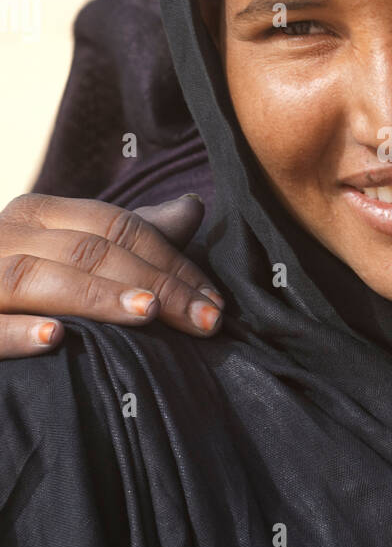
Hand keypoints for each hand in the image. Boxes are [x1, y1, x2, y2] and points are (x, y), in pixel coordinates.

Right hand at [0, 193, 223, 359]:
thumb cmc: (20, 293)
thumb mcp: (72, 256)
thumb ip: (128, 237)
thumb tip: (192, 207)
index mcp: (36, 216)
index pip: (116, 227)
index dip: (172, 260)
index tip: (215, 303)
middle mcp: (4, 236)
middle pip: (87, 250)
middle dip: (154, 284)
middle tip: (205, 321)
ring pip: (35, 278)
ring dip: (94, 296)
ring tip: (148, 314)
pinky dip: (16, 331)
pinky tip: (56, 339)